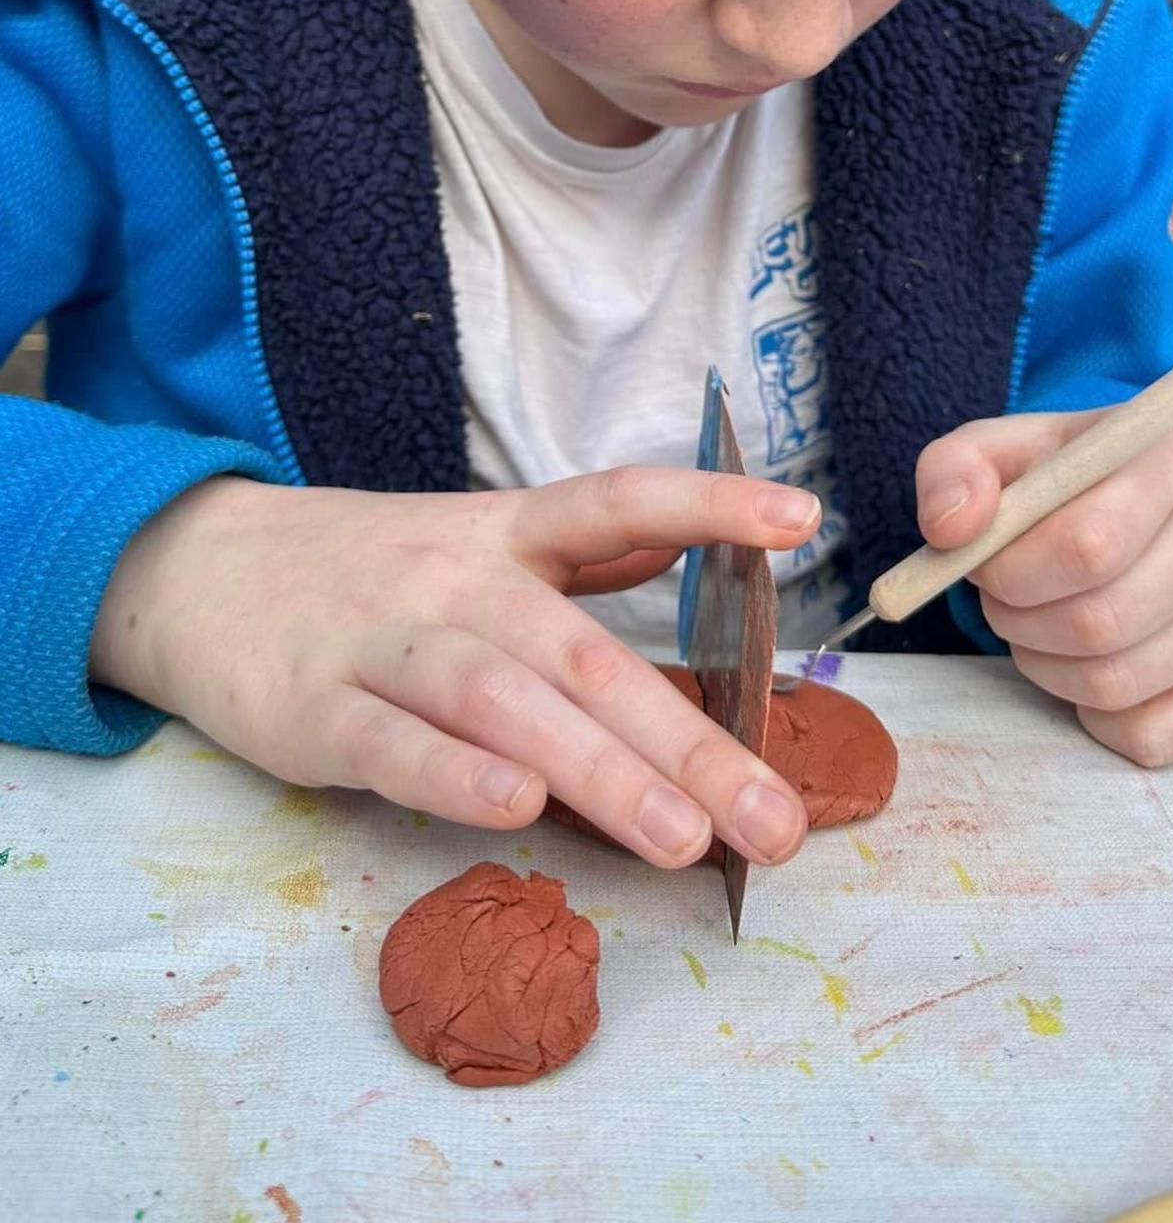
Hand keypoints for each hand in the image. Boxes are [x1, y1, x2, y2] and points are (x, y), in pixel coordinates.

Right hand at [90, 468, 818, 867]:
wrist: (199, 568)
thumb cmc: (371, 568)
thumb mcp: (478, 536)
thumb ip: (584, 547)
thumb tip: (700, 542)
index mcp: (504, 534)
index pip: (616, 503)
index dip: (706, 504)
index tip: (801, 519)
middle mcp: (455, 579)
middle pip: (582, 654)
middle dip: (688, 742)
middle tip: (774, 821)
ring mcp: (383, 643)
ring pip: (502, 702)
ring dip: (598, 771)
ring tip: (683, 841)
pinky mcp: (314, 711)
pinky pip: (394, 746)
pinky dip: (456, 777)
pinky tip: (520, 813)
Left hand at [914, 412, 1172, 766]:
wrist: (1111, 508)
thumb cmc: (1048, 482)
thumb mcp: (987, 454)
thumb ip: (952, 473)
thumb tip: (954, 526)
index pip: (1090, 544)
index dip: (1015, 574)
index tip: (985, 568)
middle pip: (1107, 620)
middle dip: (1025, 625)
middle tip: (1005, 604)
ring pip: (1124, 682)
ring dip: (1050, 670)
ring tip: (1038, 629)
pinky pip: (1158, 734)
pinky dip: (1096, 719)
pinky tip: (1083, 670)